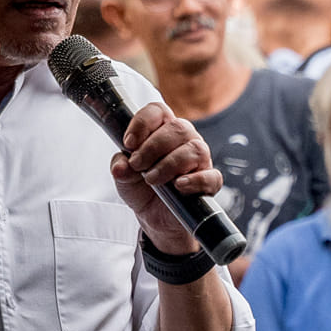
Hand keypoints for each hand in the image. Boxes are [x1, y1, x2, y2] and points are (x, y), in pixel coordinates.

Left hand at [111, 103, 221, 254]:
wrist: (154, 218)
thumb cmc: (141, 188)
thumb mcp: (123, 176)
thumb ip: (120, 166)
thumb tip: (121, 167)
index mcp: (163, 130)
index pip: (158, 111)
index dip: (143, 123)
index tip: (129, 143)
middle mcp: (184, 140)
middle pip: (178, 128)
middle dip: (153, 147)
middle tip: (137, 165)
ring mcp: (200, 161)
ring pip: (195, 149)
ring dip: (169, 164)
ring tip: (152, 179)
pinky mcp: (208, 183)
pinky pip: (211, 176)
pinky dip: (194, 180)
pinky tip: (178, 186)